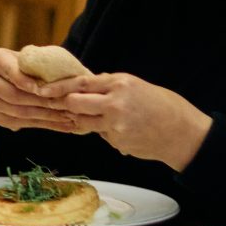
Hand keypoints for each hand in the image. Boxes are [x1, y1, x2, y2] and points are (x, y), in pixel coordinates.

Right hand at [0, 48, 80, 132]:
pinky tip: (59, 124)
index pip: (9, 70)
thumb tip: (54, 73)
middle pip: (12, 95)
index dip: (24, 80)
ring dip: (43, 115)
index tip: (40, 88)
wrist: (12, 74)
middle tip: (61, 104)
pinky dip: (40, 124)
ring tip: (65, 116)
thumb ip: (37, 62)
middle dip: (39, 101)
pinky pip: (19, 123)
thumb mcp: (29, 56)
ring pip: (16, 112)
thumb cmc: (27, 62)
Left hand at [38, 72, 213, 170]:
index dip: (58, 88)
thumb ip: (111, 86)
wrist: (183, 133)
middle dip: (67, 106)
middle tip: (67, 107)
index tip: (42, 90)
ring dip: (85, 122)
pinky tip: (126, 131)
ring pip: (84, 123)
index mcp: (119, 83)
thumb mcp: (135, 86)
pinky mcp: (117, 142)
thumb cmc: (162, 106)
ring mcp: (115, 125)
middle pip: (74, 104)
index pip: (80, 83)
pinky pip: (102, 136)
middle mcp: (114, 103)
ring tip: (103, 119)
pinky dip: (107, 134)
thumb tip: (87, 86)